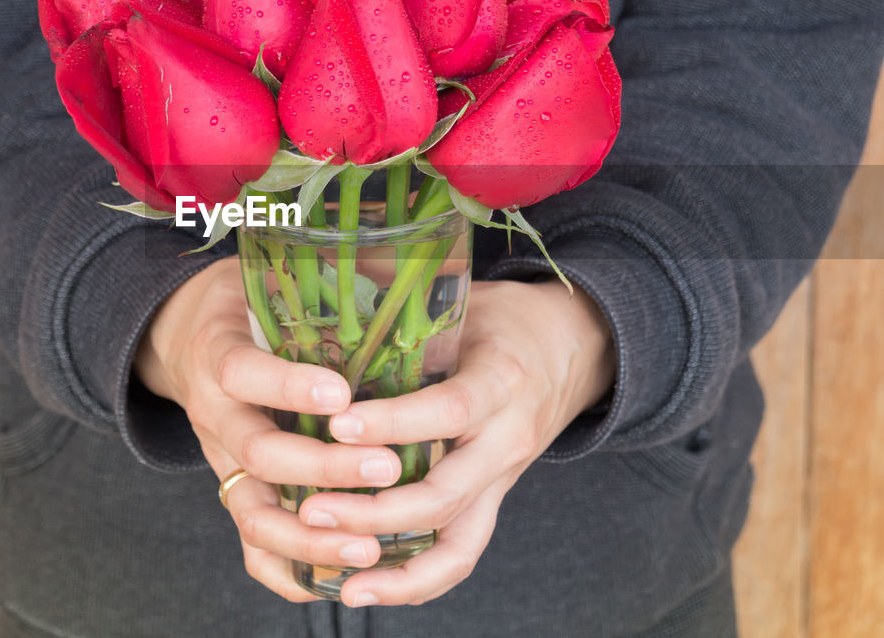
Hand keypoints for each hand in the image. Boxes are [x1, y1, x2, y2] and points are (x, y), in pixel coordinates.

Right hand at [135, 257, 404, 601]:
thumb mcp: (264, 276)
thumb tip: (395, 247)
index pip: (244, 372)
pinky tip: (339, 582)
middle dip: (323, 466)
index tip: (341, 392)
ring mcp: (223, 461)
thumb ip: (313, 275)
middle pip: (258, 452)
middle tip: (385, 467)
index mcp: (218, 354)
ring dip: (312, 536)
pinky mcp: (235, 492)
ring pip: (254, 512)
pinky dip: (289, 572)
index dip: (288, 385)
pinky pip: (252, 546)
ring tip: (370, 545)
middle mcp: (215, 415)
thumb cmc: (245, 302)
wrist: (184, 338)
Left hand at [295, 279, 615, 606]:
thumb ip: (408, 310)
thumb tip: (327, 292)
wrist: (573, 346)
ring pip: (457, 542)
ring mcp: (503, 479)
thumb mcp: (466, 302)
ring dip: (395, 565)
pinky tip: (364, 591)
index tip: (337, 425)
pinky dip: (416, 582)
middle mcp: (507, 440)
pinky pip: (460, 555)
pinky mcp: (494, 502)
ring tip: (338, 578)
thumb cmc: (502, 318)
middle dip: (375, 510)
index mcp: (500, 383)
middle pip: (445, 494)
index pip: (447, 412)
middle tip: (311, 506)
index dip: (393, 424)